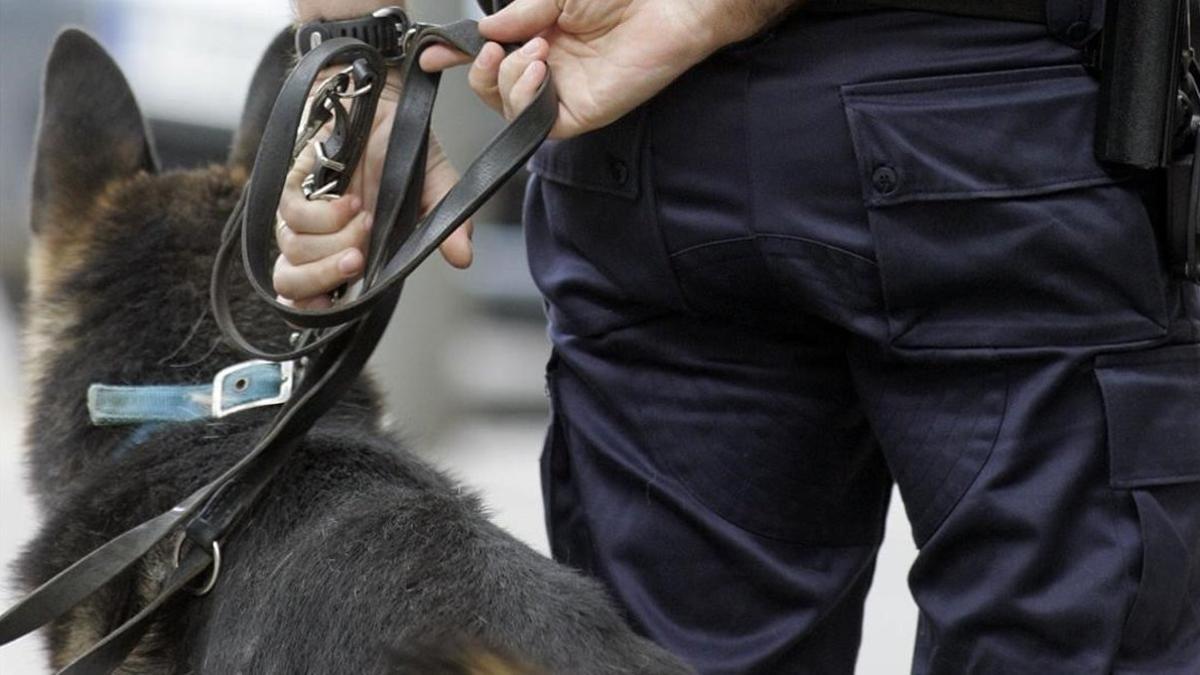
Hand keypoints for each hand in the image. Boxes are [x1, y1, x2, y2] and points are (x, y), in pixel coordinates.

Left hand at [273, 70, 471, 309]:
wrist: (377, 95)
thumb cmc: (401, 142)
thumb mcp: (436, 186)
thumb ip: (449, 224)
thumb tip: (465, 258)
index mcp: (354, 250)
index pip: (315, 297)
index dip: (315, 307)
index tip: (340, 300)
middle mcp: (324, 238)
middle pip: (295, 285)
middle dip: (325, 279)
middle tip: (357, 259)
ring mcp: (305, 215)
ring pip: (293, 255)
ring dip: (331, 243)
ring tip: (363, 218)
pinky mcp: (291, 187)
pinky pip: (294, 219)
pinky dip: (324, 215)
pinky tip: (348, 201)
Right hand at [419, 0, 798, 137]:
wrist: (671, 7)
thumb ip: (518, 12)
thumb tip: (486, 30)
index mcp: (541, 32)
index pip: (490, 50)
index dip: (457, 55)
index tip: (432, 54)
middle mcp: (549, 65)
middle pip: (491, 86)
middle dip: (481, 68)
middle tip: (498, 47)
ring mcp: (562, 92)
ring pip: (507, 106)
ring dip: (506, 78)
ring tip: (534, 51)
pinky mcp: (579, 114)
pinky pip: (535, 123)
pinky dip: (525, 99)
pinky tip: (538, 73)